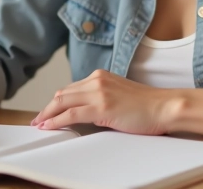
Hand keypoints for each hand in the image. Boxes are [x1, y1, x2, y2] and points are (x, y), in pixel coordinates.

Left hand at [31, 70, 178, 134]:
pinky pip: (71, 113)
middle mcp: (97, 80)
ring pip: (62, 101)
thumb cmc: (147, 106)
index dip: (56, 102)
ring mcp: (99, 92)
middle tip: (37, 120)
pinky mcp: (102, 106)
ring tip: (39, 124)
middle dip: (47, 108)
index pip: (70, 88)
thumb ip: (101, 99)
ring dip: (47, 114)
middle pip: (62, 93)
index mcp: (100, 76)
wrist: (164, 106)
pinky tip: (49, 126)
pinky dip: (56, 120)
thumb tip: (83, 113)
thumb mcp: (118, 96)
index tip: (47, 111)